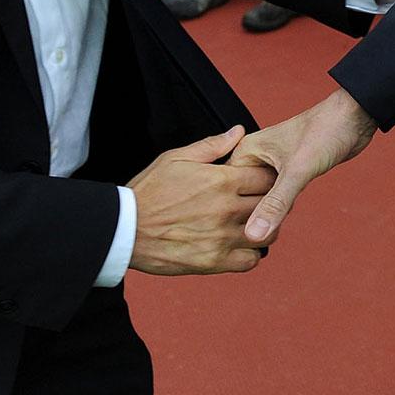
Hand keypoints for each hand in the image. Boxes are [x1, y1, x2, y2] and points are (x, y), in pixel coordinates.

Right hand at [126, 126, 273, 274]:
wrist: (124, 228)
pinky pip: (250, 261)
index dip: (268, 177)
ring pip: (266, 234)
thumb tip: (238, 132)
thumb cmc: (148, 191)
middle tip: (260, 201)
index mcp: (221, 181)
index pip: (267, 177)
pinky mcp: (213, 261)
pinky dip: (250, 253)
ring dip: (264, 227)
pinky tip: (239, 244)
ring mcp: (222, 237)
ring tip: (251, 222)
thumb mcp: (176, 158)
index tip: (261, 180)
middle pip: (271, 204)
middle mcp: (226, 209)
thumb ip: (212, 145)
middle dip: (270, 201)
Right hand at [232, 88, 378, 243]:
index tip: (237, 232)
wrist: (353, 119)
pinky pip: (276, 195)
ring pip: (260, 198)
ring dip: (267, 212)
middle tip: (260, 231)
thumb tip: (255, 233)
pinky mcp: (288, 171)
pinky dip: (280, 206)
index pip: (226, 190)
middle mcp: (254, 157)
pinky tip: (286, 215)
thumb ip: (275, 204)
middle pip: (241, 197)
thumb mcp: (298, 172)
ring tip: (271, 226)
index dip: (231, 213)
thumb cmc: (325, 131)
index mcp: (246, 151)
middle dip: (251, 215)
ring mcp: (271, 164)